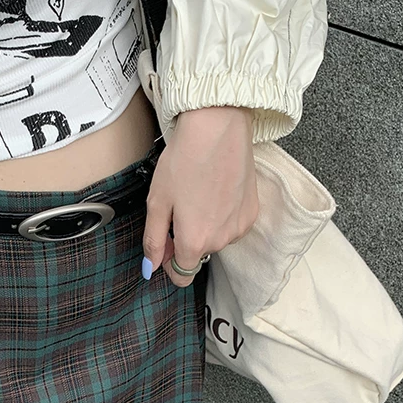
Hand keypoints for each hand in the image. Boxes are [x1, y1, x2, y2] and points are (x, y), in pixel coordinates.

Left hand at [143, 106, 258, 287]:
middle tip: (178, 206)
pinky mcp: (252, 212)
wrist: (218, 128)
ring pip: (215, 239)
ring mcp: (240, 227)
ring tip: (198, 194)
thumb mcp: (158, 201)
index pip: (182, 275)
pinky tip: (216, 191)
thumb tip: (150, 267)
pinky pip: (232, 226)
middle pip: (197, 254)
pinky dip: (222, 215)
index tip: (165, 242)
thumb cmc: (184, 159)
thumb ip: (154, 240)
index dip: (168, 262)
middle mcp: (221, 240)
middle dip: (185, 239)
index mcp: (194, 240)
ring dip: (205, 226)